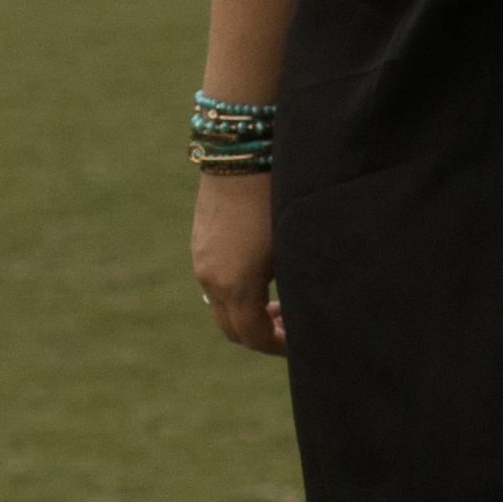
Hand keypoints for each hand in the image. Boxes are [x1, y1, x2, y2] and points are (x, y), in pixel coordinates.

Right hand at [194, 168, 286, 352]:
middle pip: (232, 328)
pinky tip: (261, 277)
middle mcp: (211, 279)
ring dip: (247, 313)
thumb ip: (293, 288)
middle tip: (289, 329)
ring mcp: (201, 260)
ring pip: (221, 305)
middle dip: (260, 336)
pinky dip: (236, 293)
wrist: (242, 155)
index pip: (253, 336)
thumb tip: (302, 313)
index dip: (277, 346)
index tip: (299, 343)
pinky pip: (214, 282)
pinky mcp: (200, 243)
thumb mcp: (292, 249)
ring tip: (277, 305)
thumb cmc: (277, 201)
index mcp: (235, 286)